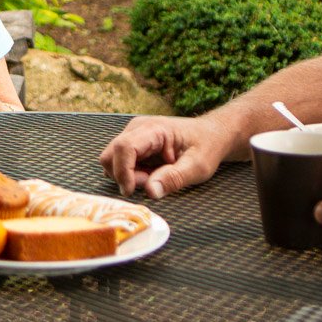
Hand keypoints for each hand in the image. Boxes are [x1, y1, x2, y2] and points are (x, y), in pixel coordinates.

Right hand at [99, 115, 226, 198]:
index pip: (124, 147)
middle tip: (148, 183)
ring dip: (126, 176)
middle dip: (123, 176)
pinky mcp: (133, 144)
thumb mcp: (198, 166)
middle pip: (110, 155)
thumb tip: (150, 192)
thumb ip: (174, 179)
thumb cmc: (206, 147)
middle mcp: (137, 129)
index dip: (123, 172)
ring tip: (152, 178)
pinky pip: (119, 162)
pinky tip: (148, 175)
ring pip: (112, 160)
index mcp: (153, 129)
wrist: (211, 136)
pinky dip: (129, 174)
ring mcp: (133, 136)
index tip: (132, 190)